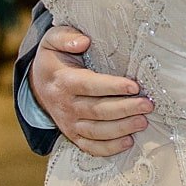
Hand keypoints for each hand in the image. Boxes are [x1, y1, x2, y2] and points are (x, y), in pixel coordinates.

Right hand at [30, 25, 154, 156]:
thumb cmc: (54, 58)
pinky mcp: (73, 135)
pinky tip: (128, 142)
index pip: (90, 86)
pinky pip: (90, 147)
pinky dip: (108, 148)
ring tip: (143, 122)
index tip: (134, 86)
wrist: (38, 83)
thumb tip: (84, 41)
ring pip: (96, 131)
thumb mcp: (53, 40)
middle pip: (97, 111)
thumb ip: (66, 36)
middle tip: (147, 105)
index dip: (112, 87)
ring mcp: (69, 123)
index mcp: (64, 81)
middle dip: (125, 109)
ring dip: (121, 128)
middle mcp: (65, 105)